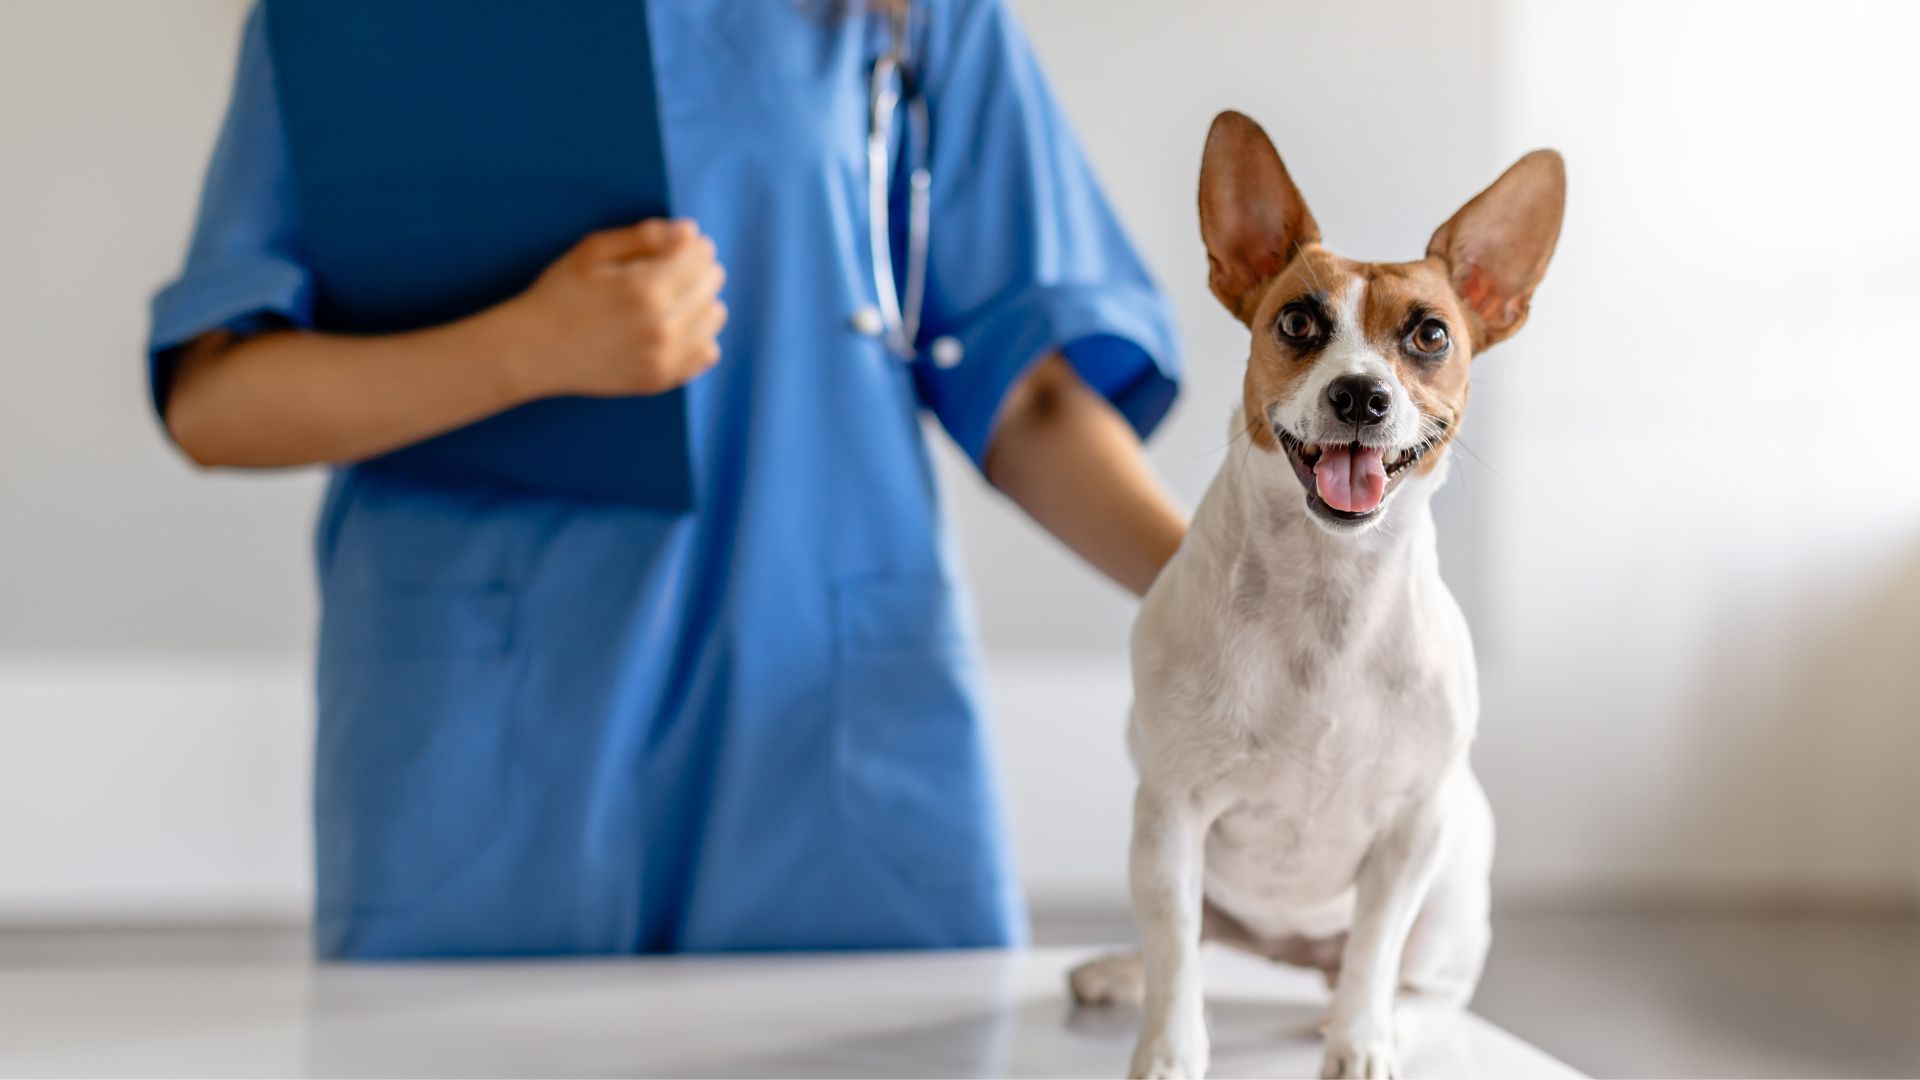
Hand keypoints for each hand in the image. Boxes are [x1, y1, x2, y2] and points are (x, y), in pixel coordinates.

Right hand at [502, 218, 727, 397]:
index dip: (693, 245)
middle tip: (672, 270)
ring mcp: (663, 357)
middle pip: (711, 285)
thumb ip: (644, 237)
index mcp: (646, 288)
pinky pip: (708, 353)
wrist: (534, 351)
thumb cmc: (560, 293)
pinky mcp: (661, 379)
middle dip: (698, 270)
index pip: (700, 257)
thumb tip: (690, 231)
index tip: (678, 245)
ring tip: (673, 297)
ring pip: (714, 318)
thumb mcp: (593, 251)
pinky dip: (700, 336)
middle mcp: (661, 326)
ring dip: (702, 301)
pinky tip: (676, 327)